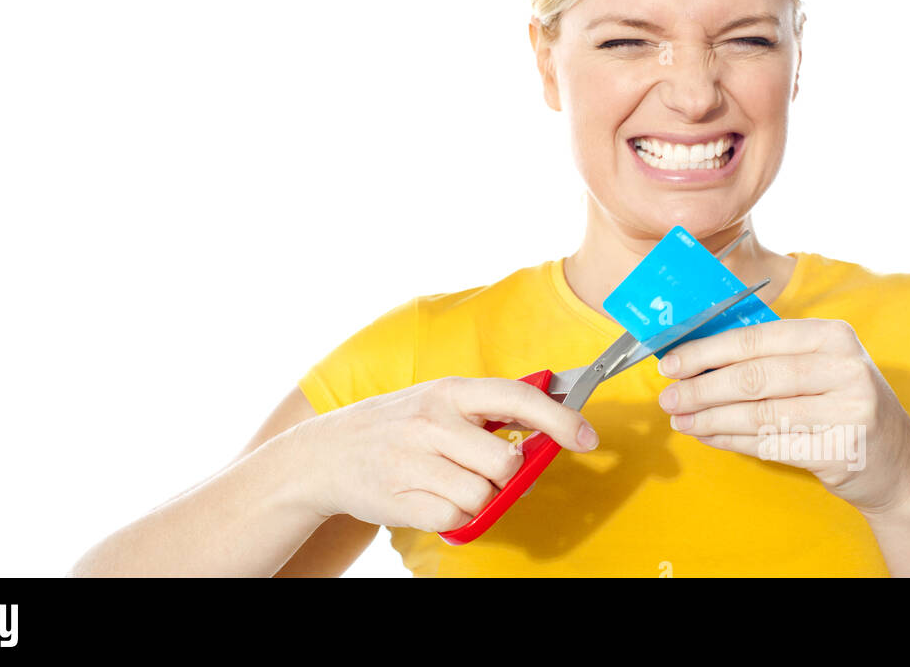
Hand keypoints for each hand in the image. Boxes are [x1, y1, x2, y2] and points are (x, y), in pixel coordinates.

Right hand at [297, 376, 598, 531]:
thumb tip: (548, 426)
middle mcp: (432, 421)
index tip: (586, 436)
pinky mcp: (402, 499)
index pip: (518, 398)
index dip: (559, 419)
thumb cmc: (394, 427)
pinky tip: (434, 498)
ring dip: (480, 498)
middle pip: (506, 462)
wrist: (323, 454)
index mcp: (449, 391)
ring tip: (453, 483)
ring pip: (483, 495)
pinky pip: (457, 519)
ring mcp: (414, 461)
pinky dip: (455, 517)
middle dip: (508, 475)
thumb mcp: (437, 401)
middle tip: (487, 470)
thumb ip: (487, 411)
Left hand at [656, 318, 909, 514]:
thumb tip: (695, 357)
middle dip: (701, 388)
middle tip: (668, 396)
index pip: (755, 340)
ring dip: (709, 418)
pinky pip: (769, 445)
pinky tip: (707, 437)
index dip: (707, 352)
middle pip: (753, 378)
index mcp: (832, 336)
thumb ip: (768, 355)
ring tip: (679, 419)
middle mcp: (844, 369)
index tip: (671, 362)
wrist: (898, 462)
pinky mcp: (840, 451)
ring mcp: (847, 412)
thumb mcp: (820, 365)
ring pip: (758, 415)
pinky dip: (730, 441)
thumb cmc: (844, 403)